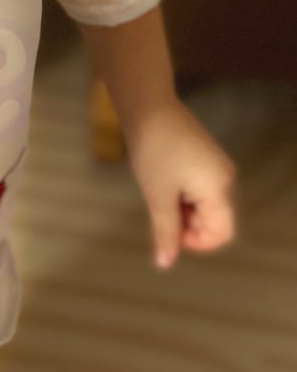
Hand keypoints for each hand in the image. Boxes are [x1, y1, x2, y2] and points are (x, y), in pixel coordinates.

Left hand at [124, 97, 236, 270]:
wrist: (148, 107)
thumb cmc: (153, 151)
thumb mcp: (157, 195)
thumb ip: (164, 232)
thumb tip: (165, 264)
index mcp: (219, 189)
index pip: (222, 233)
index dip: (196, 242)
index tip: (168, 232)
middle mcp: (225, 178)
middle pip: (214, 219)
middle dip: (187, 224)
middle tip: (157, 208)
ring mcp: (216, 166)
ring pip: (204, 203)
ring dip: (182, 208)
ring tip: (157, 191)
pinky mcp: (204, 157)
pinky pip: (199, 187)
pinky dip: (182, 193)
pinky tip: (161, 180)